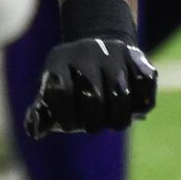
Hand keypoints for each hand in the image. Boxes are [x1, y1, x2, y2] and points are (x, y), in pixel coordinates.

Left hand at [24, 37, 156, 136]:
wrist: (97, 49)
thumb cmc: (71, 83)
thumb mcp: (51, 94)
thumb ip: (40, 115)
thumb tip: (35, 131)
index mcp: (59, 59)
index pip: (62, 92)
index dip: (67, 117)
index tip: (70, 126)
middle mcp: (87, 51)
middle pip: (95, 98)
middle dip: (94, 121)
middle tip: (92, 126)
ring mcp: (113, 51)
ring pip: (122, 95)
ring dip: (118, 118)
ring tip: (112, 122)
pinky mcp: (137, 55)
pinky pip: (144, 86)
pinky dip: (140, 104)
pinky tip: (131, 108)